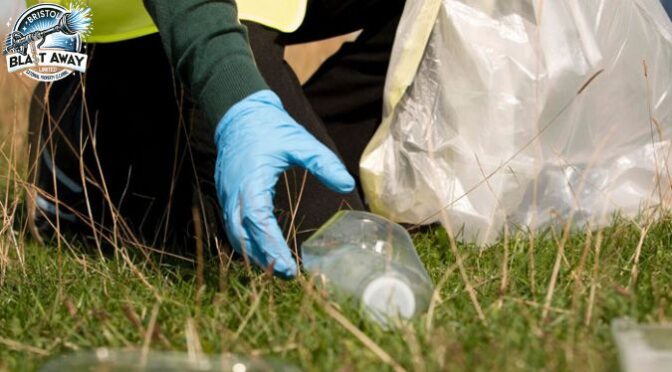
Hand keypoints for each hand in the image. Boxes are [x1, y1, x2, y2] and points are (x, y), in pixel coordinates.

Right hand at [214, 90, 354, 277]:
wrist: (239, 113)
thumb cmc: (269, 127)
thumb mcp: (300, 142)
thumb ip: (323, 163)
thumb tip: (346, 185)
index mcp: (251, 181)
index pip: (259, 222)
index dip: (273, 248)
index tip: (290, 267)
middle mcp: (234, 193)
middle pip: (243, 236)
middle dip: (264, 259)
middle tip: (288, 276)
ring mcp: (227, 196)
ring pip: (235, 235)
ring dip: (254, 254)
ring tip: (278, 269)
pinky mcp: (227, 196)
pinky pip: (233, 226)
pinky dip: (247, 242)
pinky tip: (263, 250)